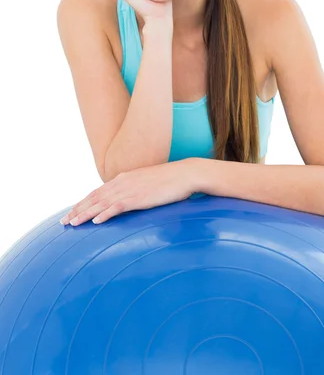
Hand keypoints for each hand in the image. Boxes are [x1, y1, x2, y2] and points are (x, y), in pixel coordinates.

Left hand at [59, 159, 198, 225]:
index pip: (98, 192)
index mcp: (124, 179)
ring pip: (101, 202)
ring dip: (85, 213)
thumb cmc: (170, 181)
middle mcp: (123, 182)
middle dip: (77, 209)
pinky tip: (96, 221)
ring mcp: (130, 189)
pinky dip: (105, 213)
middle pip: (95, 197)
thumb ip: (135, 191)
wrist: (185, 174)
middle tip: (63, 222)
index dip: (83, 203)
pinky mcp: (139, 197)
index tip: (72, 213)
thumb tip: (128, 203)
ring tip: (72, 223)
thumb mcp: (147, 185)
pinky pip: (118, 206)